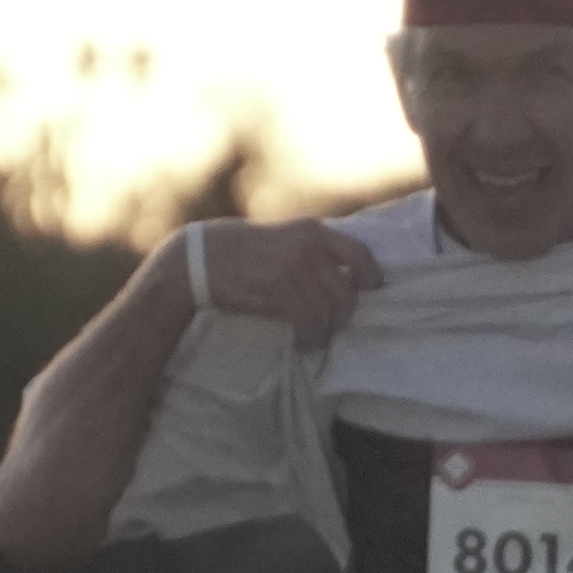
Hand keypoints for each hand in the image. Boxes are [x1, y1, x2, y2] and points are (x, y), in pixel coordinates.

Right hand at [176, 218, 382, 348]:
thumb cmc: (243, 253)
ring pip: (328, 312)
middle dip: (342, 317)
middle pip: (347, 292)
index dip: (371, 278)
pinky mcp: (276, 288)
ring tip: (311, 338)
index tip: (369, 294)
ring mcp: (292, 266)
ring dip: (322, 332)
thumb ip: (313, 252)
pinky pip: (307, 322)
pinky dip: (307, 338)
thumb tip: (346, 281)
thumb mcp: (283, 240)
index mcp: (313, 231)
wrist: (200, 257)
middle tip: (331, 328)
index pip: (360, 253)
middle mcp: (307, 245)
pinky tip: (299, 341)